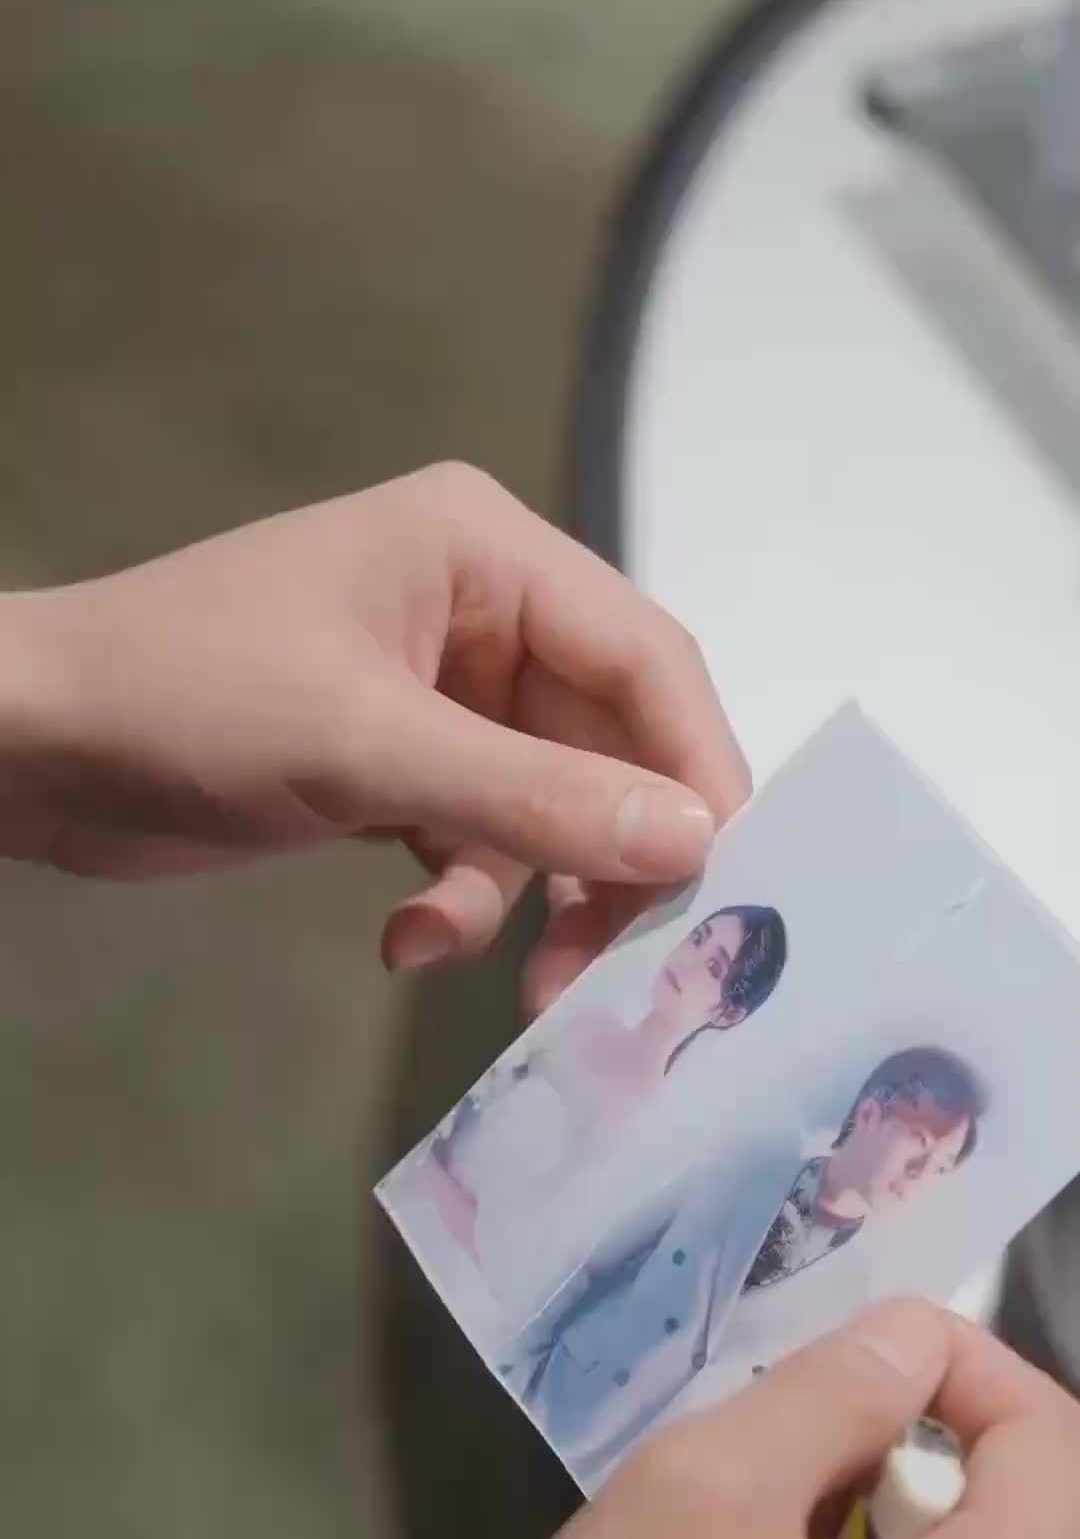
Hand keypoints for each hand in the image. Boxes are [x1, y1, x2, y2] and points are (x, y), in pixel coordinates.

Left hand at [0, 465, 747, 1010]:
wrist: (31, 748)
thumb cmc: (188, 702)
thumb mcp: (368, 748)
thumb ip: (533, 797)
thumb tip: (696, 840)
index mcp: (487, 552)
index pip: (645, 658)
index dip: (696, 770)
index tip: (729, 883)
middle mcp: (481, 614)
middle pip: (609, 745)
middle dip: (609, 857)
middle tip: (617, 966)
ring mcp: (439, 695)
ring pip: (548, 808)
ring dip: (533, 896)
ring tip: (520, 986)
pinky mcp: (395, 766)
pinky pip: (477, 841)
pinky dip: (460, 899)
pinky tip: (406, 941)